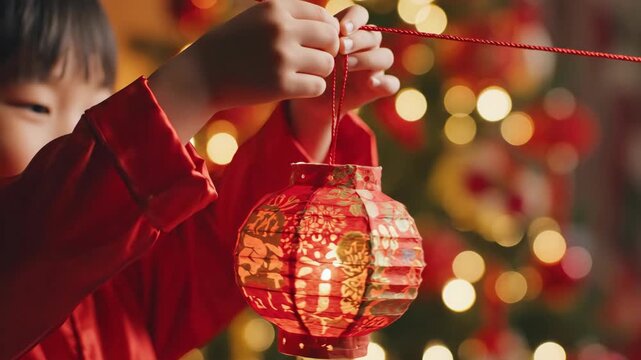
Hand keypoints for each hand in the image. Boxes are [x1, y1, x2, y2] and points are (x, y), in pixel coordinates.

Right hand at [149, 0, 339, 142]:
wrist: (202, 75)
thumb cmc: (233, 47)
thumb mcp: (257, 19)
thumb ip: (289, 18)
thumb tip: (332, 26)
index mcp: (276, 10)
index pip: (324, 17)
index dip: (327, 33)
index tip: (317, 44)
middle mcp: (281, 30)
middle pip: (331, 39)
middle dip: (327, 51)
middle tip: (314, 61)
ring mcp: (282, 58)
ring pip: (328, 64)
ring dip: (319, 72)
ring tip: (302, 74)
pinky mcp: (281, 85)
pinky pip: (318, 86)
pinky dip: (311, 88)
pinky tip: (296, 87)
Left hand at [289, 5, 399, 161]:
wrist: (310, 101)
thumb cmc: (308, 70)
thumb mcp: (310, 52)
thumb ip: (320, 39)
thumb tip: (329, 31)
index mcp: (350, 32)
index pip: (360, 15)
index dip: (354, 19)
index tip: (340, 29)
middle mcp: (366, 47)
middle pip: (374, 36)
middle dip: (358, 40)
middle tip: (341, 48)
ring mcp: (374, 67)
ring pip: (385, 56)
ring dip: (368, 58)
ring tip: (349, 65)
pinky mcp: (377, 87)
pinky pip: (391, 83)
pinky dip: (385, 83)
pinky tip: (370, 83)